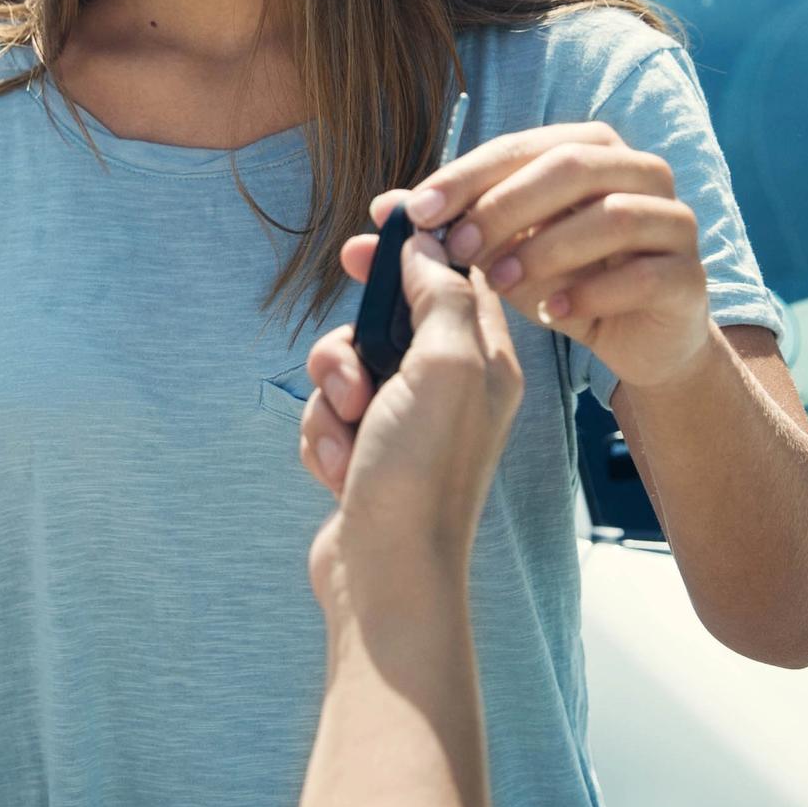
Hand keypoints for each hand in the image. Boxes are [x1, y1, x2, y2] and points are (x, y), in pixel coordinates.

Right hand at [294, 235, 523, 608]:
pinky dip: (322, 435)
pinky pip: (327, 414)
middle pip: (391, 319)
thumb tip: (427, 246)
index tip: (372, 231)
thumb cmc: (421, 475)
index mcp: (485, 365)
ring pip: (348, 365)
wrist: (385, 575)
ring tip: (348, 425)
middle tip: (348, 341)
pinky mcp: (366, 457)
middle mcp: (450, 392)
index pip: (457, 278)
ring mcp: (405, 426)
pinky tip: (337, 469)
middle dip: (357, 333)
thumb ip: (440, 295)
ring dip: (333, 390)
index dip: (416, 248)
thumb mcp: (445, 367)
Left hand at [357, 122, 715, 394]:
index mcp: (590, 148)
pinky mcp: (689, 274)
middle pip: (570, 166)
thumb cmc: (563, 281)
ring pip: (611, 215)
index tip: (415, 213)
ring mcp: (674, 219)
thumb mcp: (497, 256)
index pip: (521, 145)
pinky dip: (592, 293)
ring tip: (500, 282)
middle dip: (504, 206)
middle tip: (456, 249)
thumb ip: (443, 235)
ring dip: (546, 248)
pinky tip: (553, 314)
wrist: (640, 339)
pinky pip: (644, 273)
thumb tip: (374, 217)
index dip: (466, 175)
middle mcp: (639, 170)